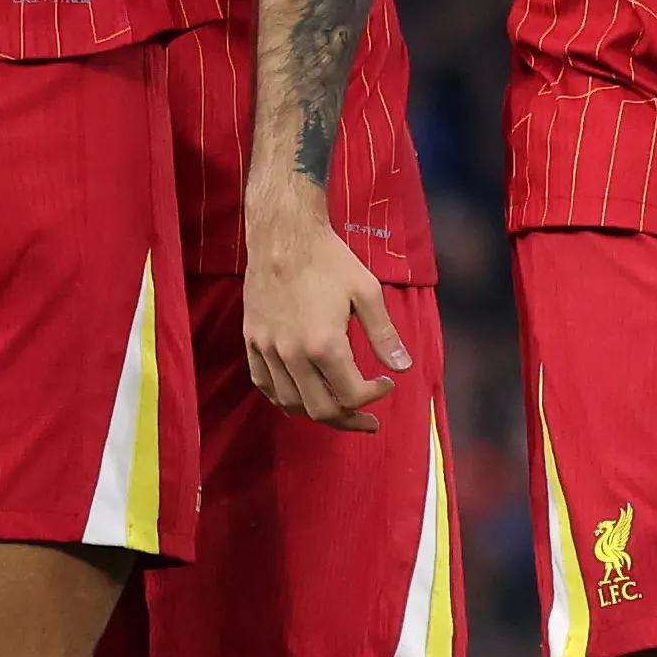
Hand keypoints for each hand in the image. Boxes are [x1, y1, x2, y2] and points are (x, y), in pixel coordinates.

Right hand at [244, 202, 414, 426]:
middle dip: (350, 420)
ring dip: (318, 413)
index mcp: (324, 344)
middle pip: (320, 409)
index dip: (374, 396)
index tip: (386, 384)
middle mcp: (292, 354)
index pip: (351, 394)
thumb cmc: (329, 260)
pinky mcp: (252, 342)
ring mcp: (268, 350)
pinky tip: (300, 398)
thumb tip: (404, 368)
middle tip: (369, 420)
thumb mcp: (367, 291)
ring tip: (339, 410)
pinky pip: (264, 385)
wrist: (282, 235)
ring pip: (290, 403)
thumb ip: (385, 334)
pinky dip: (284, 399)